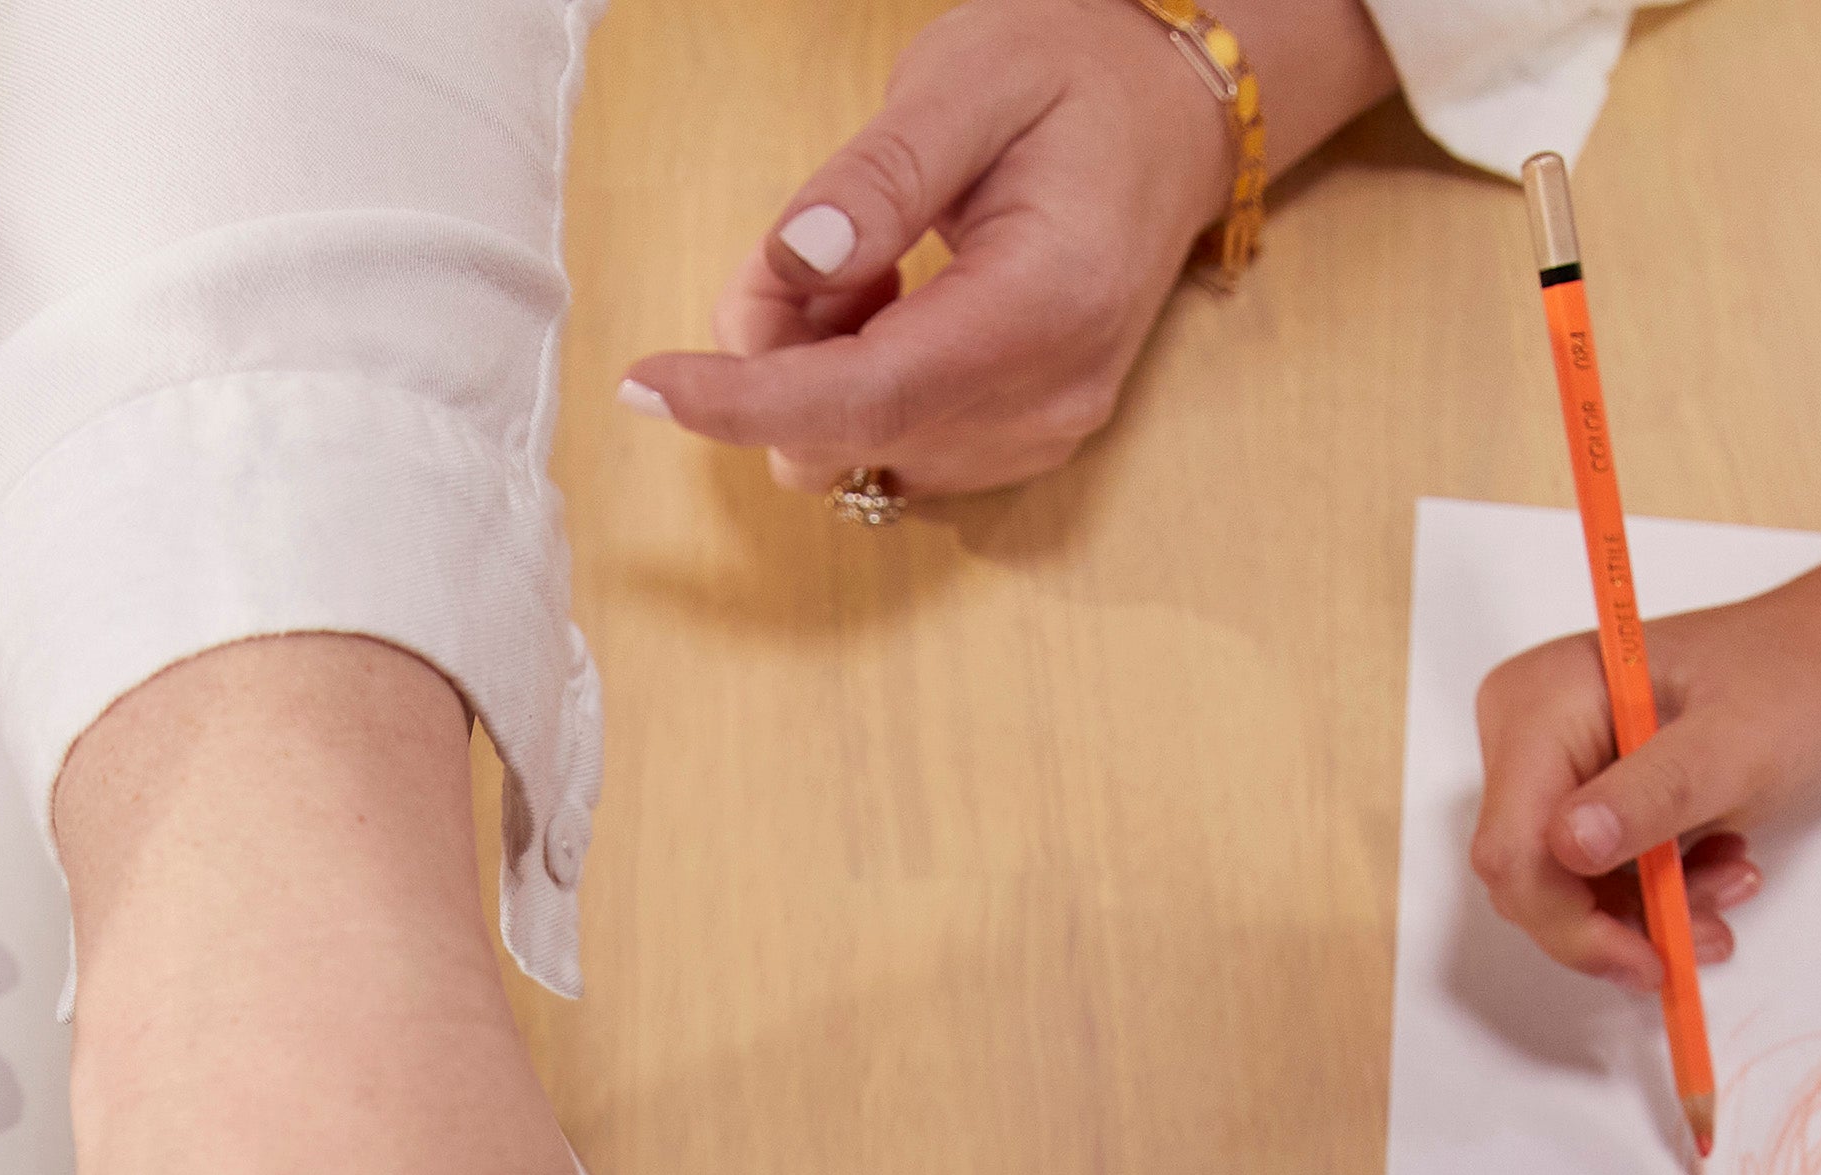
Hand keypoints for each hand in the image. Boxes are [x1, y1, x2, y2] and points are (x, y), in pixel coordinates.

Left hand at [620, 0, 1393, 500]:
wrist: (1172, 117)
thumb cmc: (1075, 77)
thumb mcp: (968, 81)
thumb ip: (877, 179)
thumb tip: (795, 262)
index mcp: (1043, 308)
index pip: (867, 394)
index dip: (744, 397)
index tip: (648, 382)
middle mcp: (1046, 400)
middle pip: (843, 435)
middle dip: (776, 354)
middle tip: (803, 241)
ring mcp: (1038, 435)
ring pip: (853, 450)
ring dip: (815, 367)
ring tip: (866, 260)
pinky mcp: (1020, 443)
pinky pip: (888, 446)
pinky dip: (853, 385)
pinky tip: (891, 303)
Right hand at [1472, 445, 1820, 987]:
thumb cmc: (1791, 682)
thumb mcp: (1733, 743)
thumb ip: (1653, 794)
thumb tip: (1571, 845)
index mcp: (1540, 700)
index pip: (1512, 848)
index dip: (1568, 921)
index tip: (1646, 958)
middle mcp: (1525, 734)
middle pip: (1530, 881)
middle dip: (1617, 921)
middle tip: (1708, 927)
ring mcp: (1549, 769)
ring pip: (1565, 894)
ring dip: (1651, 912)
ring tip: (1732, 881)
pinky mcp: (1579, 798)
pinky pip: (1593, 884)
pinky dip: (1657, 896)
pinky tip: (1715, 867)